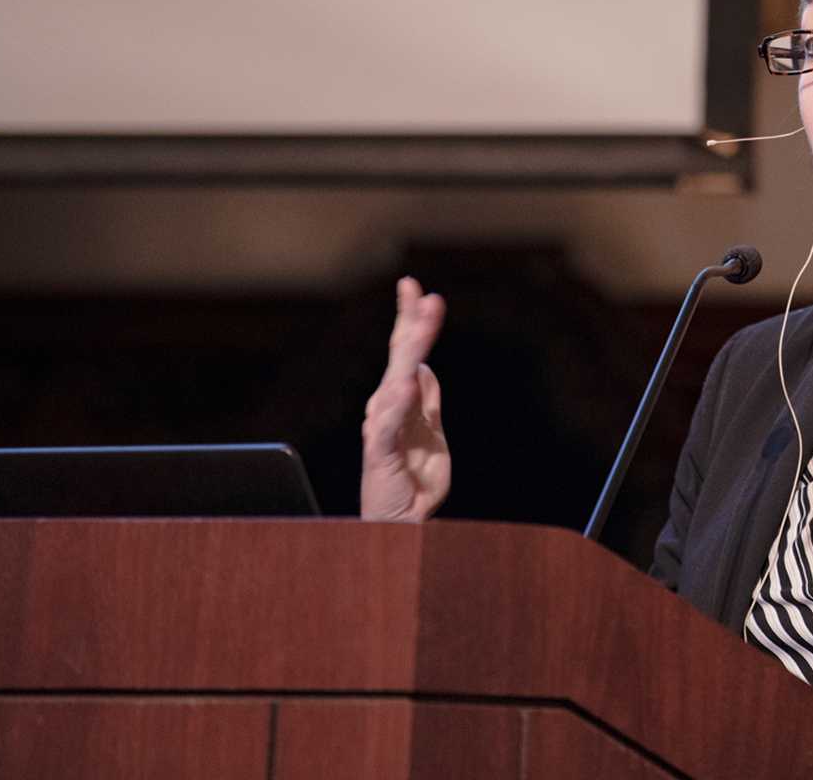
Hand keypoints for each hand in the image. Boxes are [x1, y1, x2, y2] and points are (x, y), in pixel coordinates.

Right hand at [360, 276, 450, 521]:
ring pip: (396, 381)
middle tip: (418, 290)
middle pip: (400, 358)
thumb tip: (426, 369)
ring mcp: (382, 427)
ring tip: (420, 324)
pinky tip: (409, 381)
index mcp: (401, 401)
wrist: (404, 523)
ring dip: (409, 351)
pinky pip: (390, 422)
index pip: (407, 354)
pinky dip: (399, 402)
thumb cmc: (414, 480)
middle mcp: (387, 408)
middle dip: (410, 323)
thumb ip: (427, 402)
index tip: (417, 288)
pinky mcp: (381, 452)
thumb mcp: (431, 433)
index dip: (411, 321)